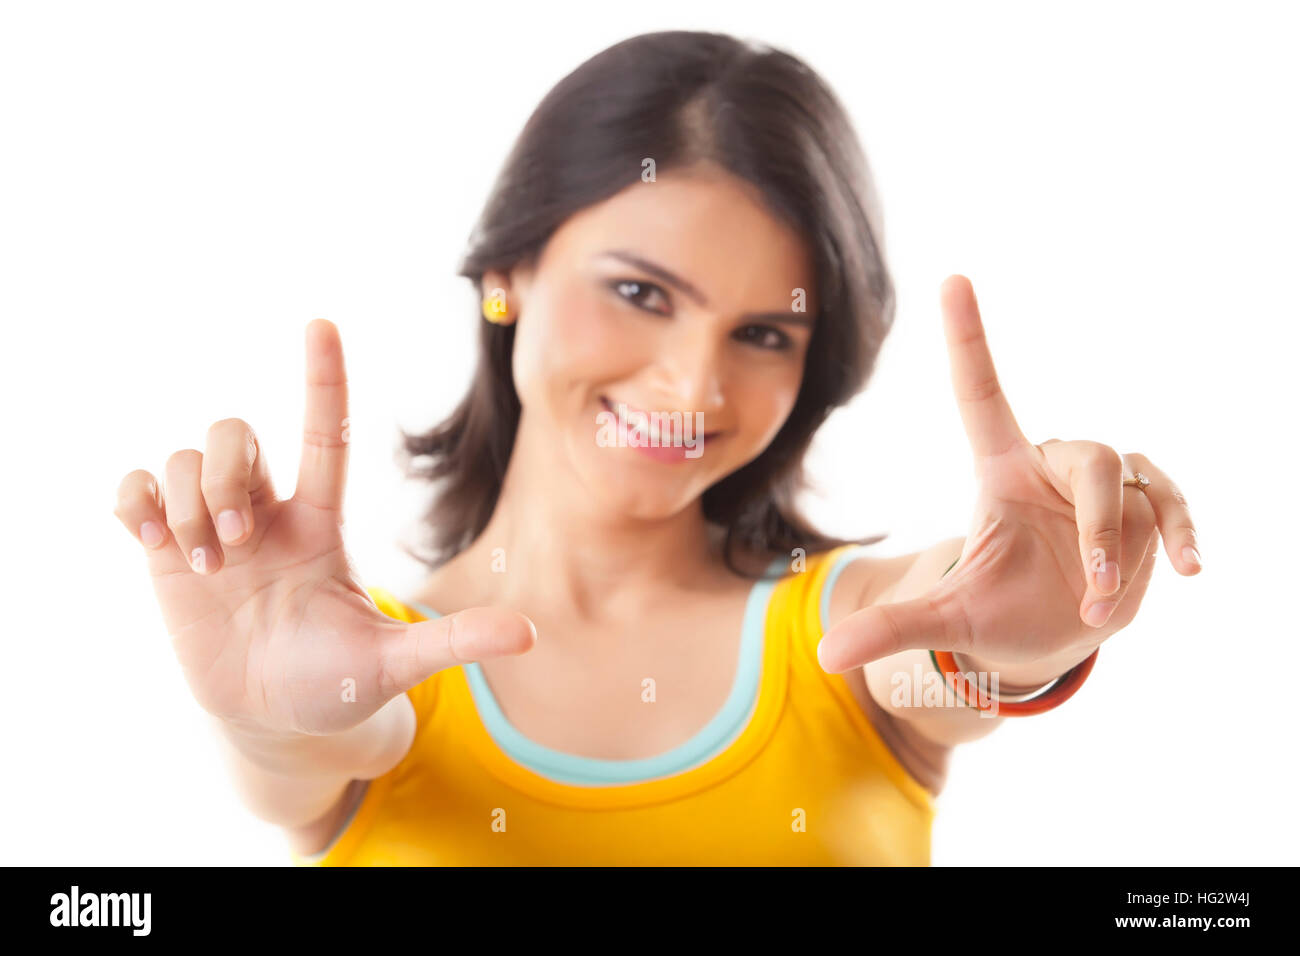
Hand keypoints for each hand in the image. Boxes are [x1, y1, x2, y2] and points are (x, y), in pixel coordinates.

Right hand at [114, 319, 535, 740]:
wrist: (272, 721)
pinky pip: (135, 487)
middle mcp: (268, 512)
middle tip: (241, 549)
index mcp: (322, 523)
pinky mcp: (165, 549)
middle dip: (228, 480)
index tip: (323, 324)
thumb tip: (533, 634)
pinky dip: (134, 501)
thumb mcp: (394, 663)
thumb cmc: (337, 683)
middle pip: (235, 432)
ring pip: (184, 457)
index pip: (326, 434)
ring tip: (209, 570)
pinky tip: (151, 538)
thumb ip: (455, 642)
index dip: (325, 380)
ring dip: (189, 506)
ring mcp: (213, 527)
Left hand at [818, 276, 1199, 678]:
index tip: (953, 277)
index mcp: (999, 470)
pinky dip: (1181, 533)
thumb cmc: (996, 613)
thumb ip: (893, 632)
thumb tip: (827, 657)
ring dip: (1127, 546)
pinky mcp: (1144, 510)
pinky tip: (1191, 569)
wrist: (1052, 636)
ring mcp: (1104, 487)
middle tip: (1092, 597)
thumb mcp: (947, 622)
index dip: (968, 338)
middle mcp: (1053, 466)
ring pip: (1132, 481)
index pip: (980, 392)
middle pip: (1089, 455)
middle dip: (1096, 526)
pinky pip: (1168, 503)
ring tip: (1107, 609)